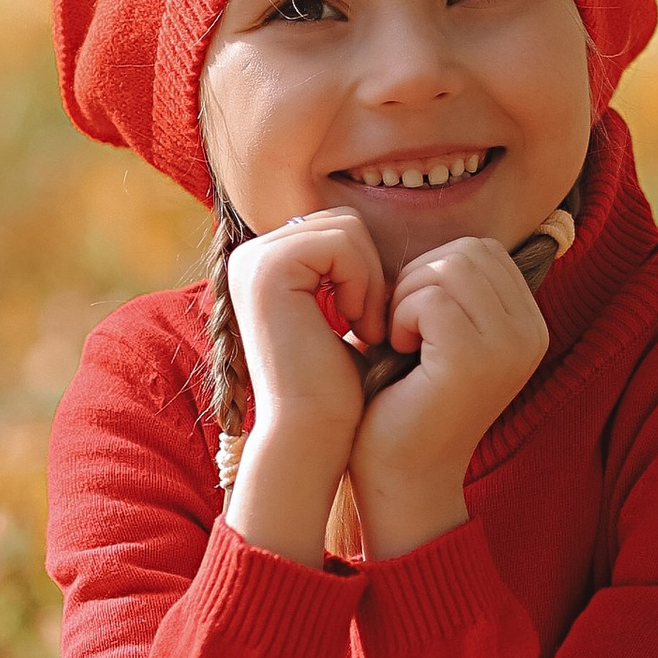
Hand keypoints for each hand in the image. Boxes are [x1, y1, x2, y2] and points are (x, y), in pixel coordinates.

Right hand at [223, 212, 388, 565]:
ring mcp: (254, 260)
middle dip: (371, 274)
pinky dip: (363, 284)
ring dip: (370, 281)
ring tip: (368, 329)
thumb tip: (406, 246)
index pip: (340, 232)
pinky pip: (342, 244)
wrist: (316, 434)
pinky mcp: (268, 269)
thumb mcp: (350, 319)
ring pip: (346, 230)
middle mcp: (251, 257)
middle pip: (344, 224)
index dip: (369, 273)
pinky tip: (359, 326)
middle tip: (374, 327)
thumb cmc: (338, 390)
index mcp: (266, 267)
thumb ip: (354, 276)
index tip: (373, 324)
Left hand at [349, 233, 549, 558]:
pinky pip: (429, 298)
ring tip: (400, 340)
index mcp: (528, 325)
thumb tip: (433, 241)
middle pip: (468, 250)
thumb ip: (450, 288)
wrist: (402, 475)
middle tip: (401, 328)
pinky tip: (397, 351)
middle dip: (419, 277)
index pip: (483, 250)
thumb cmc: (407, 401)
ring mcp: (509, 347)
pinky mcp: (476, 361)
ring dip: (407, 296)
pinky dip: (400, 316)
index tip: (414, 318)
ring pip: (448, 267)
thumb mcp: (440, 333)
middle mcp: (531, 334)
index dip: (434, 269)